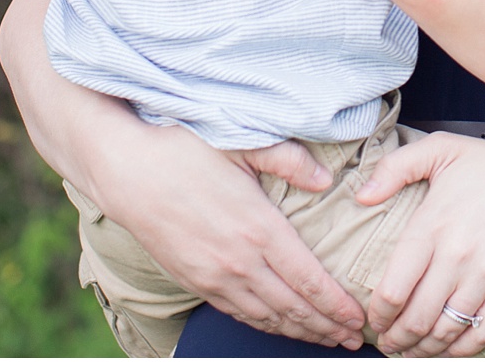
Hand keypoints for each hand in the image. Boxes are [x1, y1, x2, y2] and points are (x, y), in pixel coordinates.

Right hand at [101, 127, 368, 348]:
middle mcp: (239, 262)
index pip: (308, 279)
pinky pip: (239, 314)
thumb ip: (287, 159)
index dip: (336, 304)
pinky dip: (266, 326)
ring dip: (299, 333)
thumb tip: (324, 179)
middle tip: (353, 340)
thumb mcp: (241, 144)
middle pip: (293, 307)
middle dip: (326, 327)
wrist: (127, 172)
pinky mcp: (195, 282)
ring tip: (325, 340)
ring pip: (267, 317)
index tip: (357, 318)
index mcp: (258, 228)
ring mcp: (215, 277)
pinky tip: (280, 328)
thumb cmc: (184, 151)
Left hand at [353, 132, 484, 356]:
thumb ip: (395, 167)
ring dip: (423, 349)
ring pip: (445, 331)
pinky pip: (481, 333)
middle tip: (388, 342)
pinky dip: (461, 350)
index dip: (377, 314)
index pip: (393, 288)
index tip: (373, 319)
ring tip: (411, 350)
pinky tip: (449, 349)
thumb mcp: (442, 150)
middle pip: (416, 318)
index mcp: (433, 226)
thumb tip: (361, 197)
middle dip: (396, 338)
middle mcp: (456, 257)